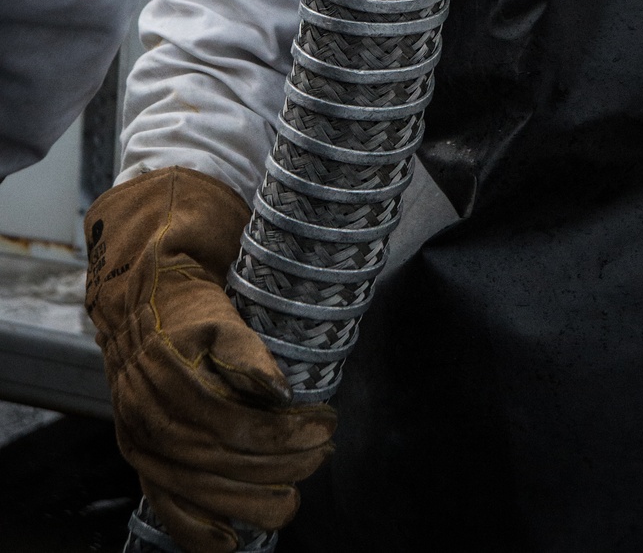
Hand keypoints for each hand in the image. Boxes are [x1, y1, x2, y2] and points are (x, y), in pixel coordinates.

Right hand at [85, 167, 334, 552]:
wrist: (140, 292)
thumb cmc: (191, 297)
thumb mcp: (220, 307)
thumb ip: (245, 349)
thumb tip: (277, 391)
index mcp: (169, 373)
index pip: (234, 423)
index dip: (285, 432)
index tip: (325, 421)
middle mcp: (148, 410)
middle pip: (222, 459)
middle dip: (281, 462)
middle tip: (322, 450)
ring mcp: (141, 436)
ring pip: (200, 486)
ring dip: (252, 499)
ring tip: (294, 496)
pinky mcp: (139, 452)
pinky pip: (165, 501)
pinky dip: (197, 529)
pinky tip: (231, 542)